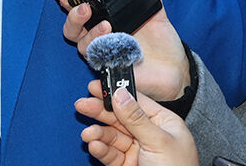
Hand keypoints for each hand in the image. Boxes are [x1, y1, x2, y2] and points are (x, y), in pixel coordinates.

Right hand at [59, 0, 190, 100]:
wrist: (174, 66)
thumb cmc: (160, 40)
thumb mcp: (154, 13)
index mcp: (105, 20)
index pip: (80, 10)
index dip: (69, 2)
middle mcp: (99, 38)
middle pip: (72, 29)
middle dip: (73, 17)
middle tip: (85, 9)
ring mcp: (103, 54)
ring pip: (82, 46)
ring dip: (90, 35)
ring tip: (106, 26)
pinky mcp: (111, 71)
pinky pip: (99, 68)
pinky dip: (98, 68)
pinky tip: (103, 62)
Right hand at [76, 82, 198, 165]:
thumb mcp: (159, 141)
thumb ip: (137, 118)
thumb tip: (120, 94)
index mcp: (163, 122)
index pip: (135, 102)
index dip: (115, 93)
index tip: (95, 87)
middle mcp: (149, 134)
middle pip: (119, 118)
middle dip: (100, 112)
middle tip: (82, 105)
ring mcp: (137, 151)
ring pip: (112, 137)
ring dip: (98, 134)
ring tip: (88, 134)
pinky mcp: (127, 165)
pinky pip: (110, 154)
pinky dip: (101, 150)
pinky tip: (94, 145)